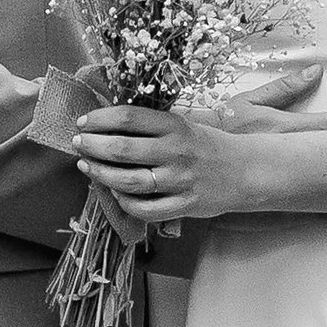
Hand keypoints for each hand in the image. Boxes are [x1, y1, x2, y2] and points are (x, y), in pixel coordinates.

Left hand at [72, 102, 263, 222]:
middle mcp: (177, 152)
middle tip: (78, 144)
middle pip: (122, 149)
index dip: (99, 119)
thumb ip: (151, 125)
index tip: (83, 123)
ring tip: (87, 166)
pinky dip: (124, 202)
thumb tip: (105, 123)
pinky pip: (146, 209)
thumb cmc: (207, 145)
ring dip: (101, 174)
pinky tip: (114, 193)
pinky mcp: (185, 206)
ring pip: (129, 181)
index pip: (128, 118)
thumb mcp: (183, 124)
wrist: (247, 170)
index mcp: (176, 126)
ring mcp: (180, 181)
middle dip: (92, 146)